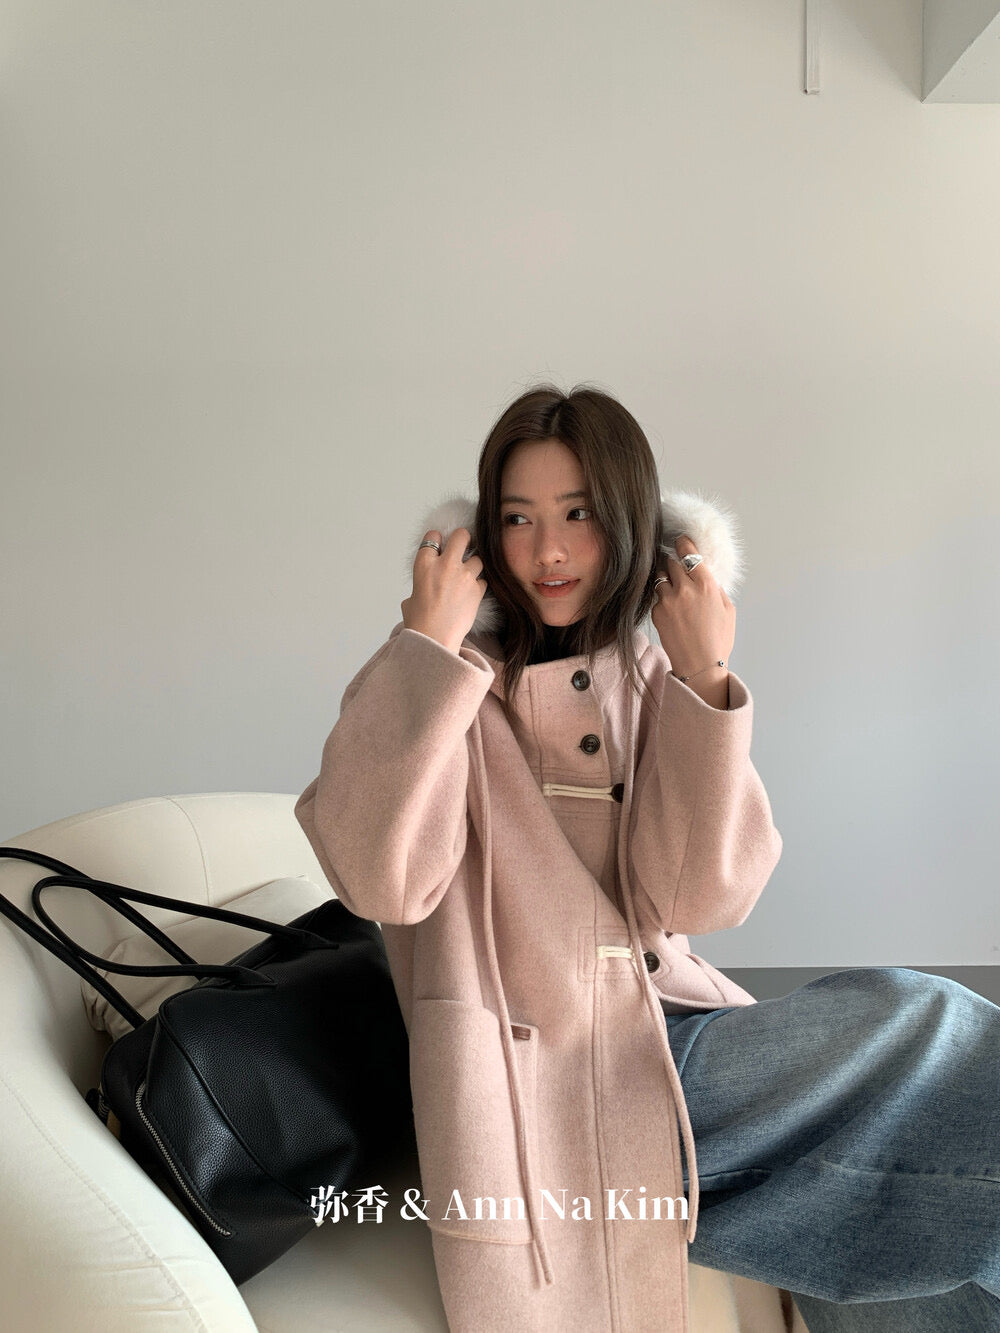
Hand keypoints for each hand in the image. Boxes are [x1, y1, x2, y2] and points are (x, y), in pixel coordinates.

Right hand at [401, 527, 487, 653]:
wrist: (434, 638)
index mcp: (424, 564)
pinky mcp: (477, 590)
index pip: (433, 536)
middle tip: (462, 547)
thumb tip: (425, 589)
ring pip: (477, 558)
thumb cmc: (419, 621)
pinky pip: (483, 580)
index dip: (437, 541)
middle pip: (461, 535)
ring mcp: (464, 576)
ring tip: (467, 576)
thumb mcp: (411, 598)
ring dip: (473, 565)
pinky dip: (479, 585)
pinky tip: (471, 593)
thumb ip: (421, 585)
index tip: (439, 547)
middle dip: (463, 539)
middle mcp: (445, 565)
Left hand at [651, 535, 734, 678]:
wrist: (699, 666)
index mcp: (706, 585)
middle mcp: (685, 589)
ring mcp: (668, 600)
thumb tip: (707, 575)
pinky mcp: (656, 612)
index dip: (683, 544)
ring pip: (660, 576)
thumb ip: (716, 588)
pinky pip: (657, 596)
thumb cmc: (718, 640)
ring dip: (664, 577)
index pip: (689, 553)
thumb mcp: (728, 610)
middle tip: (675, 565)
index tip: (680, 541)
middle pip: (671, 561)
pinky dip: (662, 597)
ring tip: (672, 587)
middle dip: (673, 562)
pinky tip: (671, 608)